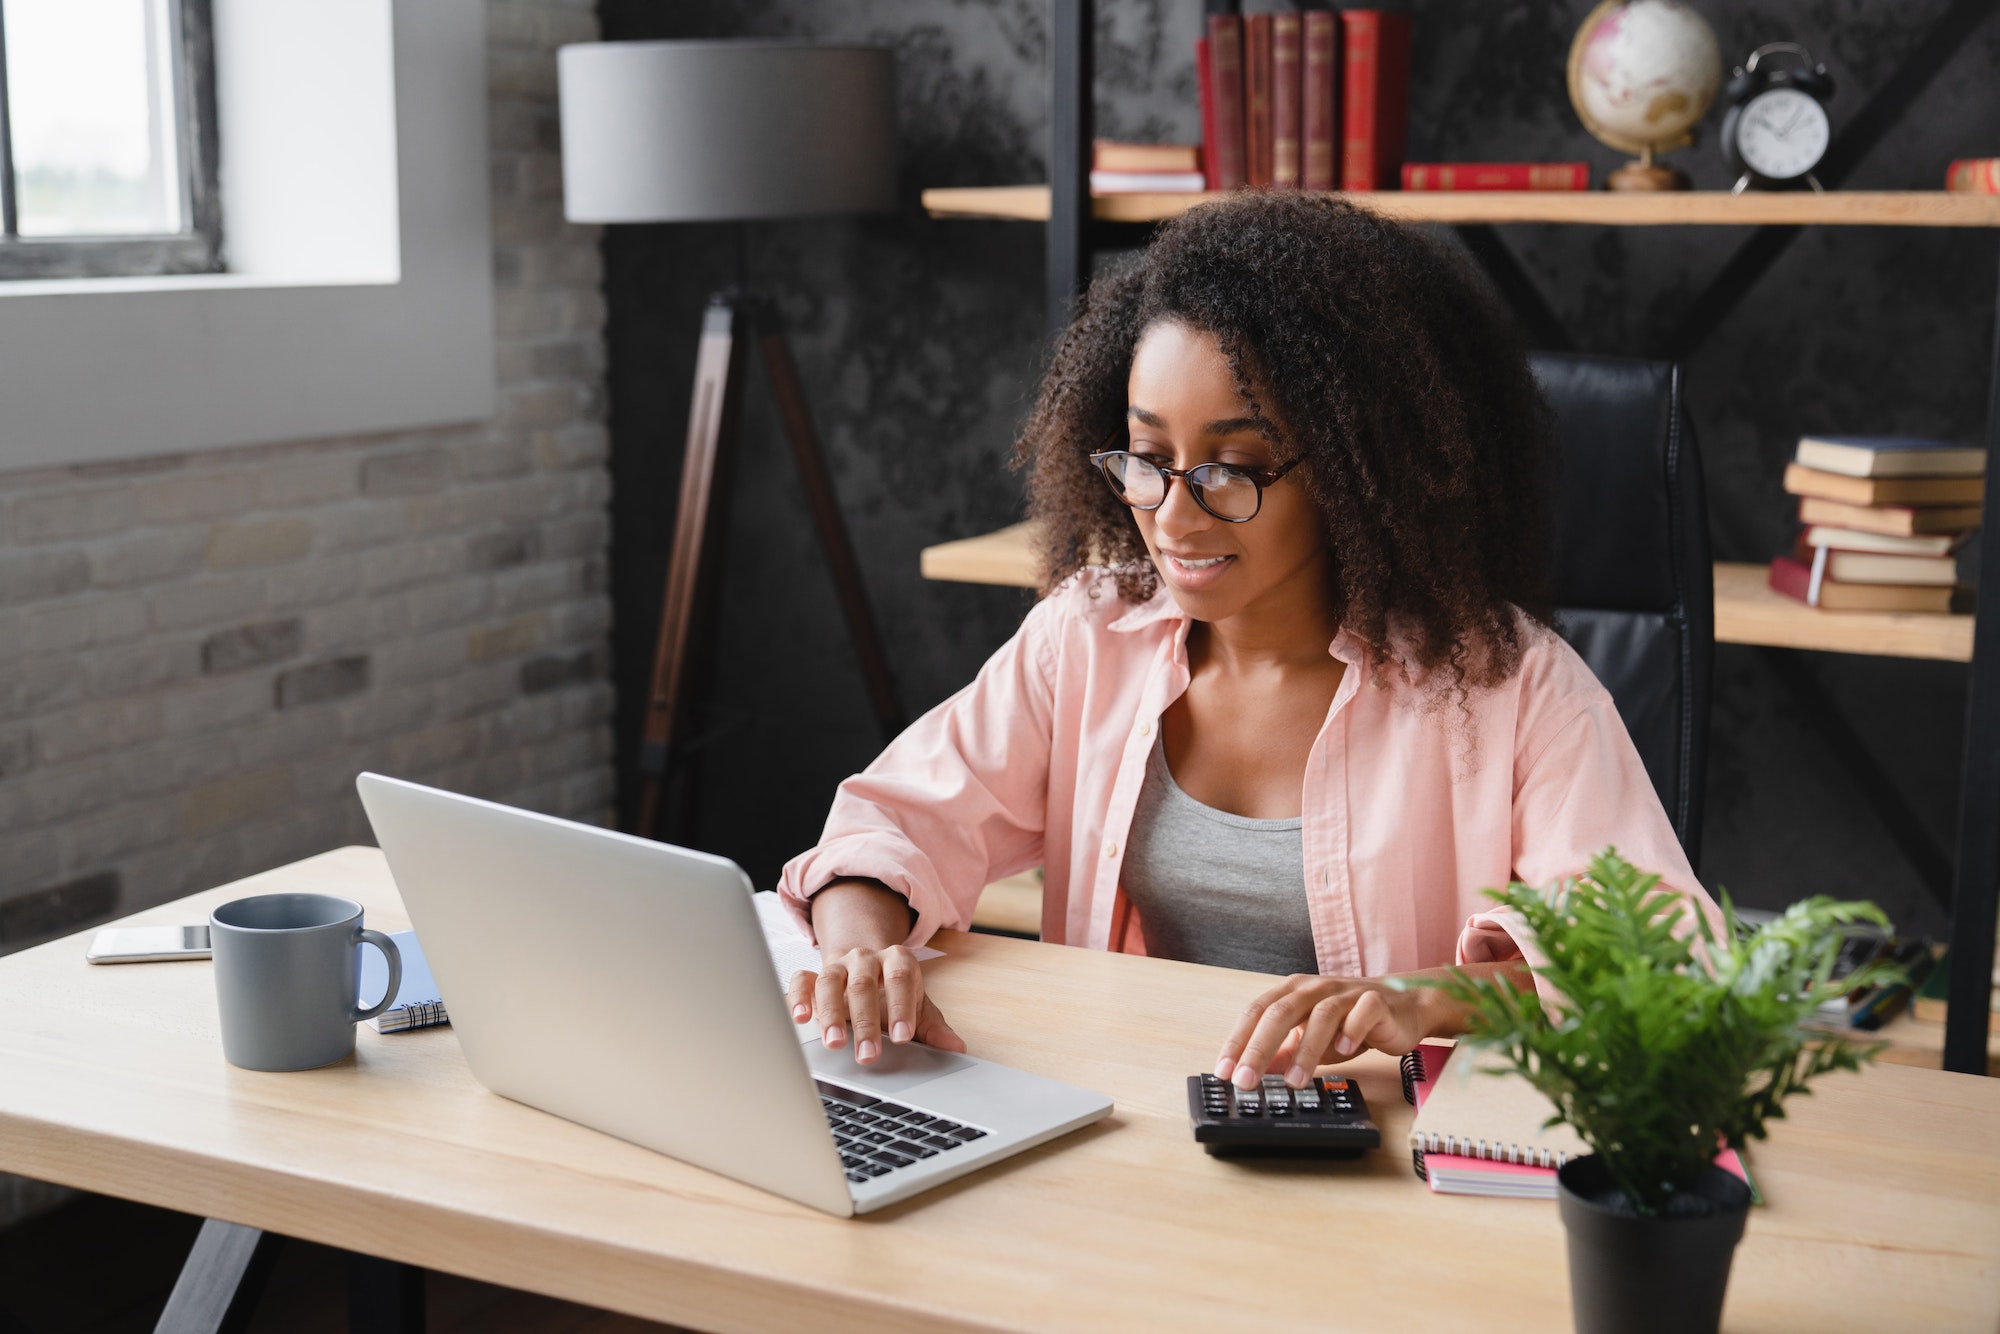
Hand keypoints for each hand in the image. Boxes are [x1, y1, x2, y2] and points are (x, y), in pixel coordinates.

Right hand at [787, 879, 965, 1063]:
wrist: (868, 967)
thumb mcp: (917, 1007)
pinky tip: (801, 1018)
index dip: (901, 1008)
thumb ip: (933, 1027)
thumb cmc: (894, 993)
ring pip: (830, 982)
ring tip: (834, 1043)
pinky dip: (798, 997)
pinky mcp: (813, 975)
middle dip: (866, 1022)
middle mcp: (866, 958)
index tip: (902, 1037)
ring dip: (831, 1014)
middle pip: (864, 985)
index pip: (901, 979)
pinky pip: (801, 980)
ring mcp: (838, 965)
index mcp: (898, 960)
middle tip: (868, 1054)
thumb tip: (955, 1047)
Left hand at [1214, 973, 1435, 1089]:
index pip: (1256, 1012)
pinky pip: (1361, 1013)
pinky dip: (1351, 1031)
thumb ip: (1282, 1051)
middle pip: (1280, 1013)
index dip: (1238, 1041)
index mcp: (1293, 992)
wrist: (1403, 1008)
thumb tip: (1250, 1073)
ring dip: (1305, 1051)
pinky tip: (1344, 1051)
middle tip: (1246, 1080)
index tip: (1225, 1071)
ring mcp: (1346, 992)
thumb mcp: (1309, 1038)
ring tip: (1294, 1081)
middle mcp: (1315, 988)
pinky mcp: (1376, 1002)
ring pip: (1320, 1015)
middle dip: (1259, 1048)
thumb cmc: (1350, 1023)